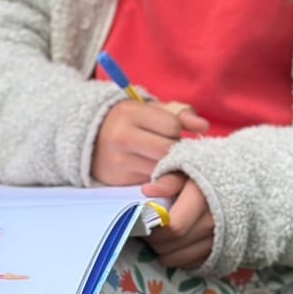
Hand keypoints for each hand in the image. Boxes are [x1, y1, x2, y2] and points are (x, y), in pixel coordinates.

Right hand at [91, 101, 208, 185]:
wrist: (89, 141)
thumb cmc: (129, 122)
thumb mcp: (150, 110)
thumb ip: (179, 113)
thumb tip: (203, 126)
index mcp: (129, 113)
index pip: (171, 126)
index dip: (177, 130)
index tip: (170, 131)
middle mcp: (121, 137)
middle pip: (168, 150)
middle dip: (175, 151)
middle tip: (171, 149)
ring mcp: (119, 161)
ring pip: (162, 169)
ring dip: (169, 167)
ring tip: (163, 160)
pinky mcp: (120, 181)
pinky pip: (152, 183)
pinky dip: (158, 179)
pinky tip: (154, 172)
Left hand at [142, 172, 214, 269]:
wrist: (237, 187)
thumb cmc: (206, 177)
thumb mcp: (186, 170)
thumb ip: (168, 181)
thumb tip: (147, 191)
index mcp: (203, 200)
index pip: (173, 227)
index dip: (154, 228)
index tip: (144, 222)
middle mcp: (214, 224)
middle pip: (174, 244)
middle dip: (154, 240)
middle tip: (148, 230)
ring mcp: (219, 241)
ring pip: (179, 258)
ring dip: (164, 250)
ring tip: (161, 236)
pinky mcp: (220, 253)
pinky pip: (190, 264)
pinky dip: (177, 257)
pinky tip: (175, 243)